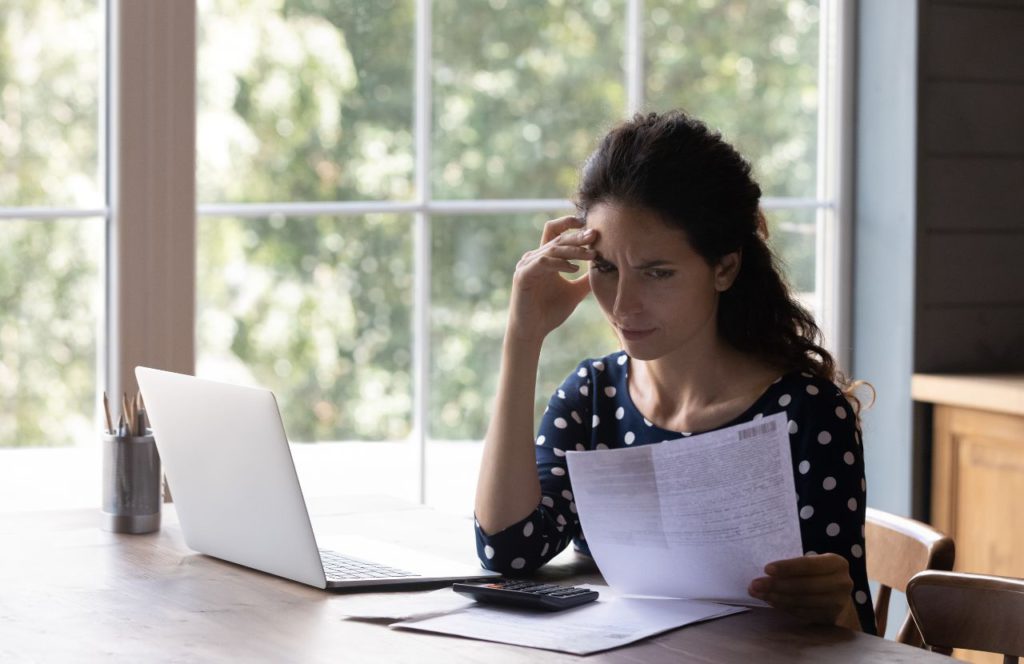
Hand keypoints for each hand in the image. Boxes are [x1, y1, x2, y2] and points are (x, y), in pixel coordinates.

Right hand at [507, 215, 595, 342]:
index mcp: (544, 258)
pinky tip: (575, 269)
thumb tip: (606, 269)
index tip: (588, 224)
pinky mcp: (522, 275)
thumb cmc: (550, 312)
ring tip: (592, 254)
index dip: (568, 223)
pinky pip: (543, 262)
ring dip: (573, 250)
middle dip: (577, 236)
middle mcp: (534, 258)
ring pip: (552, 249)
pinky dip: (560, 263)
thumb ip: (587, 280)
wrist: (532, 332)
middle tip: (595, 235)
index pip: (555, 232)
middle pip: (557, 238)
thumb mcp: (575, 292)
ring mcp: (526, 265)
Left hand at [748, 553, 860, 629]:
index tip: (766, 569)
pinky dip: (784, 607)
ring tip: (759, 594)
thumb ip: (796, 565)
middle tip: (755, 585)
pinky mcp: (830, 618)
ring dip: (777, 598)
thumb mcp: (814, 562)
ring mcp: (838, 603)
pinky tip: (771, 602)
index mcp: (837, 563)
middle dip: (776, 585)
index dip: (787, 567)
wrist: (839, 595)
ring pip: (802, 601)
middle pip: (804, 586)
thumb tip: (766, 571)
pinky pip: (802, 613)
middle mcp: (841, 583)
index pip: (809, 565)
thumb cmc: (819, 573)